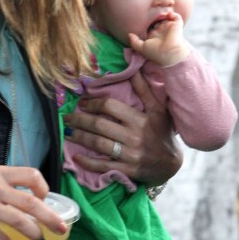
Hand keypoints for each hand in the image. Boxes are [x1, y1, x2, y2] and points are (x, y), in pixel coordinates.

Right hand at [0, 166, 66, 239]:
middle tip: (62, 229)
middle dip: (50, 216)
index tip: (44, 201)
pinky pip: (0, 239)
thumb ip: (2, 186)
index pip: (31, 174)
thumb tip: (28, 201)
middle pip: (31, 201)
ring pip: (19, 220)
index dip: (43, 189)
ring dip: (35, 234)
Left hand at [63, 71, 181, 184]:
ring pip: (98, 144)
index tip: (82, 103)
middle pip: (99, 125)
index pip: (110, 107)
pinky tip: (76, 157)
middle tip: (66, 118)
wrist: (172, 164)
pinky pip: (103, 166)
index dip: (93, 103)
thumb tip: (134, 69)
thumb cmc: (163, 133)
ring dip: (79, 137)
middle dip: (79, 120)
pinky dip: (88, 162)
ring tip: (68, 133)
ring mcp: (130, 155)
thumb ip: (144, 90)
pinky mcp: (127, 170)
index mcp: (139, 119)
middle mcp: (133, 136)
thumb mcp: (158, 109)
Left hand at [128, 13, 189, 66]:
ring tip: (158, 10)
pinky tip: (167, 14)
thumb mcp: (142, 48)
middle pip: (157, 19)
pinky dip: (172, 13)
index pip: (150, 25)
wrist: (169, 54)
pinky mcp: (176, 25)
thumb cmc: (155, 52)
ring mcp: (169, 27)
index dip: (146, 20)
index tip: (141, 16)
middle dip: (154, 14)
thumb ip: (134, 41)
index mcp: (154, 35)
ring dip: (162, 12)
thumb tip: (129, 35)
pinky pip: (176, 16)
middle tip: (150, 10)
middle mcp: (162, 30)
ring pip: (165, 16)